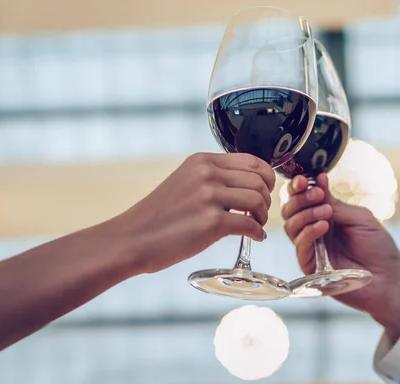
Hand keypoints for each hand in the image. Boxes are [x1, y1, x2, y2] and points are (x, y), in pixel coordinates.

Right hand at [110, 152, 274, 273]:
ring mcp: (210, 196)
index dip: (266, 178)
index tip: (265, 191)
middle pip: (259, 181)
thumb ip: (212, 177)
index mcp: (202, 160)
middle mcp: (207, 173)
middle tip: (259, 213)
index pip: (253, 161)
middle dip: (266, 198)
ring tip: (255, 225)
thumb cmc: (159, 216)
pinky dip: (257, 233)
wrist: (132, 239)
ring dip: (262, 216)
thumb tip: (246, 185)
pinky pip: (250, 225)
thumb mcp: (184, 181)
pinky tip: (254, 238)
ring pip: (258, 200)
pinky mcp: (212, 222)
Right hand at [281, 173, 399, 341]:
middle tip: (317, 194)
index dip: (299, 187)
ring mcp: (311, 249)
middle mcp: (314, 231)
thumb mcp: (360, 218)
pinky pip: (300, 246)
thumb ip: (336, 204)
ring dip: (305, 214)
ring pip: (290, 226)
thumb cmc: (379, 248)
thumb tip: (319, 180)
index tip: (304, 178)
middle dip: (300, 199)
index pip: (303, 199)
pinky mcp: (311, 267)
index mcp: (325, 216)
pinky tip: (324, 226)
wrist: (389, 279)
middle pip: (290, 211)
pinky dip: (309, 232)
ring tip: (325, 211)